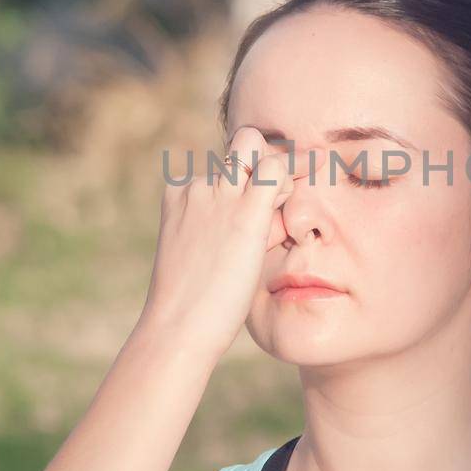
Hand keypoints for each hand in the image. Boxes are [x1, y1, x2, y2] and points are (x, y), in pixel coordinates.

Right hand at [136, 126, 294, 361]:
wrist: (178, 327)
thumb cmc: (192, 304)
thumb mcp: (200, 254)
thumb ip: (222, 230)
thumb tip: (259, 226)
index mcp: (179, 194)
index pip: (224, 165)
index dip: (247, 181)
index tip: (259, 209)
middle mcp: (197, 185)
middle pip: (242, 144)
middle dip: (263, 160)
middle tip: (276, 197)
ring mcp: (219, 194)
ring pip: (257, 146)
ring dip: (278, 169)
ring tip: (282, 208)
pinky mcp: (245, 212)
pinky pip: (276, 169)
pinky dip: (291, 176)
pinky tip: (292, 207)